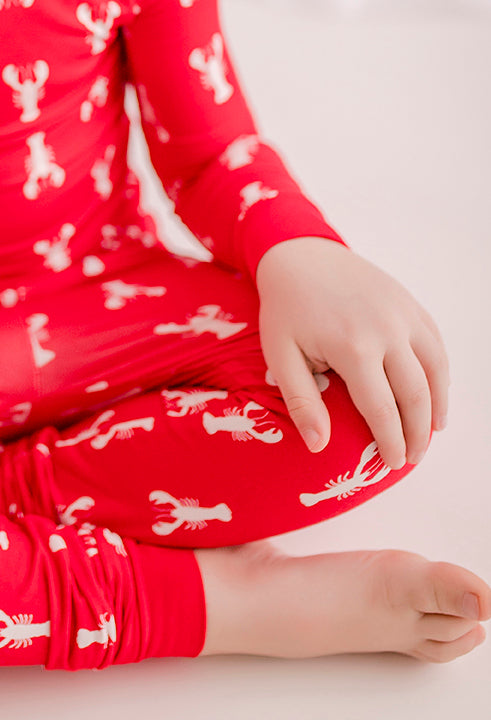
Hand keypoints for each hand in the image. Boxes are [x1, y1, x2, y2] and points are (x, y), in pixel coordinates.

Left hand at [255, 238, 449, 469]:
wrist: (299, 254)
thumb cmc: (285, 309)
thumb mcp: (280, 354)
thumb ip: (301, 401)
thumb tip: (319, 447)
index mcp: (353, 347)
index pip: (382, 410)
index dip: (391, 442)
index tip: (393, 464)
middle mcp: (387, 330)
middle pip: (416, 395)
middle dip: (417, 433)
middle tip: (412, 457)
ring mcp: (403, 314)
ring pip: (435, 370)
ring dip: (438, 406)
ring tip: (431, 432)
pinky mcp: (410, 303)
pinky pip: (435, 344)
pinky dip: (440, 373)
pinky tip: (435, 393)